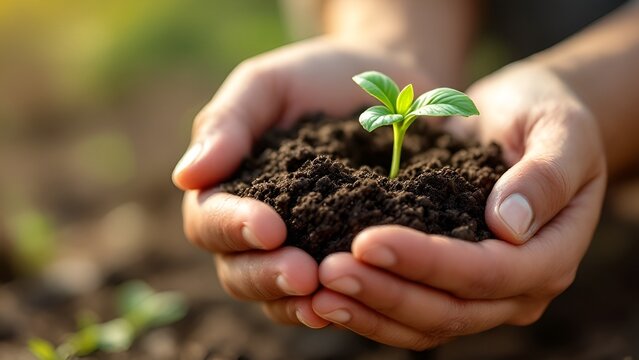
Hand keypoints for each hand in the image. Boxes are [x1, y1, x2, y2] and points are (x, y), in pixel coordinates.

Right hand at [174, 37, 437, 327]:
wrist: (388, 84)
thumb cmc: (318, 79)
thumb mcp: (269, 85)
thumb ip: (227, 123)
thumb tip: (184, 175)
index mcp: (229, 187)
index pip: (210, 219)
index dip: (233, 228)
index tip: (270, 227)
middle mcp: (256, 228)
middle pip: (239, 270)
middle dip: (266, 275)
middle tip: (303, 274)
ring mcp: (300, 249)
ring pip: (278, 295)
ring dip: (297, 302)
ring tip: (326, 297)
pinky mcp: (343, 259)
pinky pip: (329, 295)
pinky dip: (337, 304)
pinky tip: (356, 302)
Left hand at [311, 62, 606, 348]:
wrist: (524, 121)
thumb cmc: (545, 117)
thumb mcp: (561, 130)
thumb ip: (544, 176)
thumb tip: (508, 225)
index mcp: (550, 255)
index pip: (486, 273)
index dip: (426, 262)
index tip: (366, 241)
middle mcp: (517, 289)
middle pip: (449, 310)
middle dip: (385, 292)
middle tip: (327, 271)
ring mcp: (483, 295)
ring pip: (423, 324)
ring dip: (369, 310)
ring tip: (316, 291)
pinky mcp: (449, 285)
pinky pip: (408, 312)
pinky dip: (369, 306)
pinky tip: (325, 294)